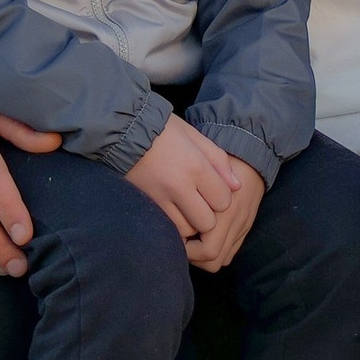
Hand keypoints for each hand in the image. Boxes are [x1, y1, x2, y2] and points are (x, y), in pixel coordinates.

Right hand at [126, 116, 260, 269]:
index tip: (215, 190)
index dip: (223, 198)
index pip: (223, 200)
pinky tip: (174, 211)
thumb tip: (237, 186)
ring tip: (187, 208)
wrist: (123, 130)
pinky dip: (174, 224)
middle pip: (207, 222)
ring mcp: (160, 198)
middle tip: (203, 203)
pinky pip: (167, 227)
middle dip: (209, 216)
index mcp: (196, 166)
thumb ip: (218, 160)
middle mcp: (179, 186)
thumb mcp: (195, 136)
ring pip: (187, 229)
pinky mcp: (146, 204)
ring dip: (191, 222)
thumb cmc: (163, 129)